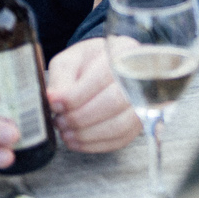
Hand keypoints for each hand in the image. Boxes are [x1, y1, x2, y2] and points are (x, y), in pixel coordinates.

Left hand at [46, 37, 140, 153]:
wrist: (108, 67)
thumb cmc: (89, 62)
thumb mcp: (70, 60)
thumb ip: (60, 77)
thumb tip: (54, 99)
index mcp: (123, 52)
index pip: (103, 76)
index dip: (76, 95)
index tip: (55, 104)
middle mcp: (141, 76)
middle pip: (115, 102)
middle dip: (80, 116)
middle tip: (59, 120)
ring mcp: (144, 101)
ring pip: (120, 125)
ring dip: (87, 134)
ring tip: (66, 132)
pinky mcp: (140, 122)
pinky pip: (120, 139)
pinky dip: (95, 144)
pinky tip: (77, 140)